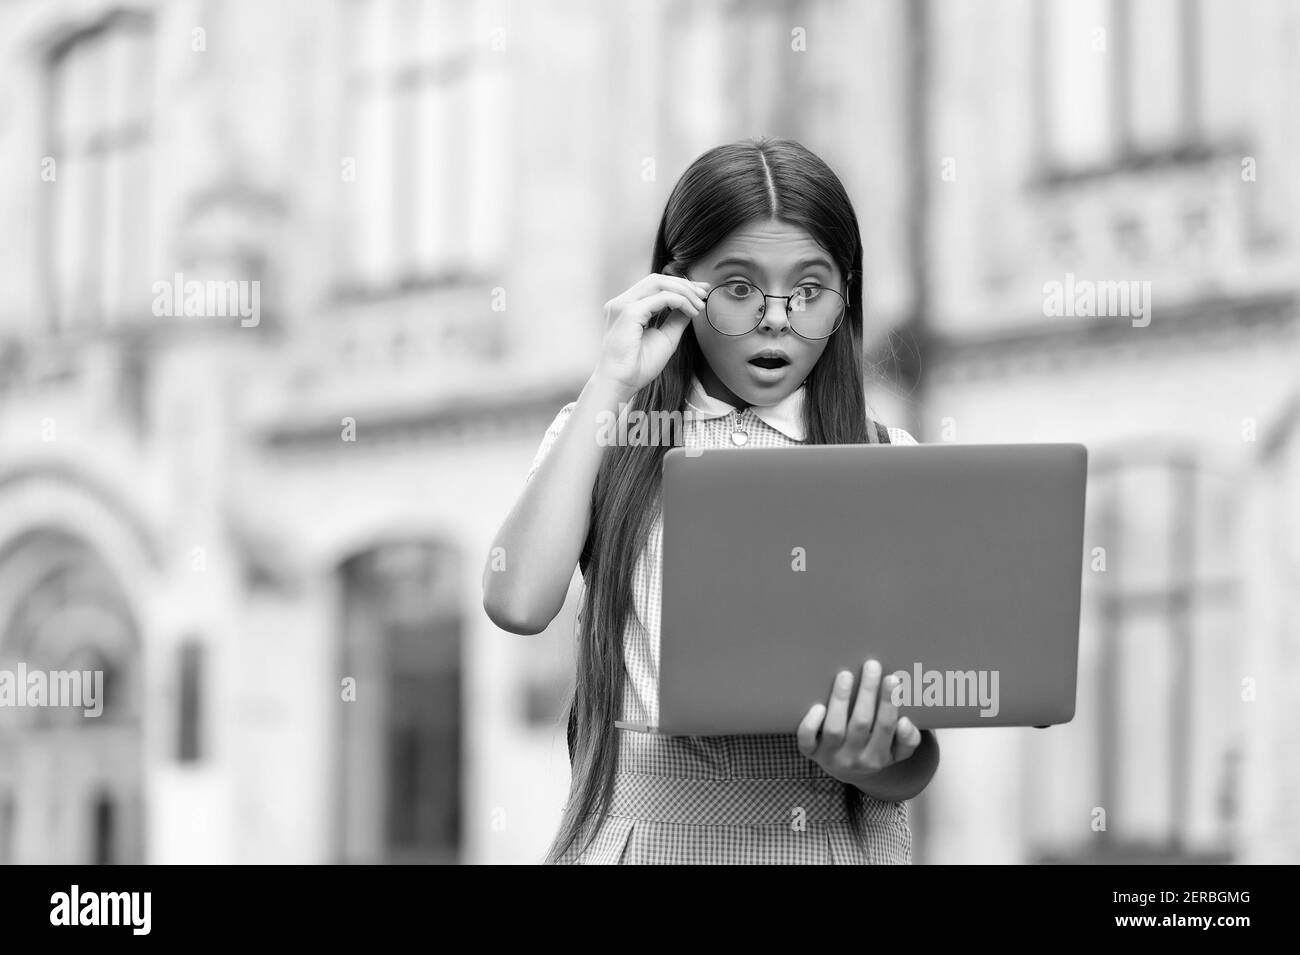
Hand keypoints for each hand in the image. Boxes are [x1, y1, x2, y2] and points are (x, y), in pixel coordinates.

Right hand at [594, 273, 710, 396]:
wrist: (621, 384)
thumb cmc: (638, 367)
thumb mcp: (665, 338)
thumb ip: (676, 320)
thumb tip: (691, 305)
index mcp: (626, 308)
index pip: (654, 286)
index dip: (679, 285)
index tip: (700, 292)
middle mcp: (621, 302)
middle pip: (656, 280)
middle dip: (684, 284)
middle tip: (704, 294)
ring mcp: (623, 305)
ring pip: (658, 283)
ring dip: (683, 291)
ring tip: (699, 304)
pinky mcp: (629, 312)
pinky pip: (662, 298)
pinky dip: (680, 301)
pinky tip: (691, 312)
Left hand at [797, 659, 924, 794]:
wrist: (846, 769)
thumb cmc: (875, 748)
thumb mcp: (897, 751)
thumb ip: (908, 739)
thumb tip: (904, 723)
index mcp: (878, 757)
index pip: (886, 728)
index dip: (889, 704)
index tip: (892, 679)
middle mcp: (854, 759)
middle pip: (861, 723)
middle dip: (868, 692)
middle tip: (872, 665)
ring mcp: (830, 756)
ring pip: (834, 729)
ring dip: (840, 700)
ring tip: (845, 675)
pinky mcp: (810, 752)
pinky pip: (807, 740)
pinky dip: (811, 724)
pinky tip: (817, 705)